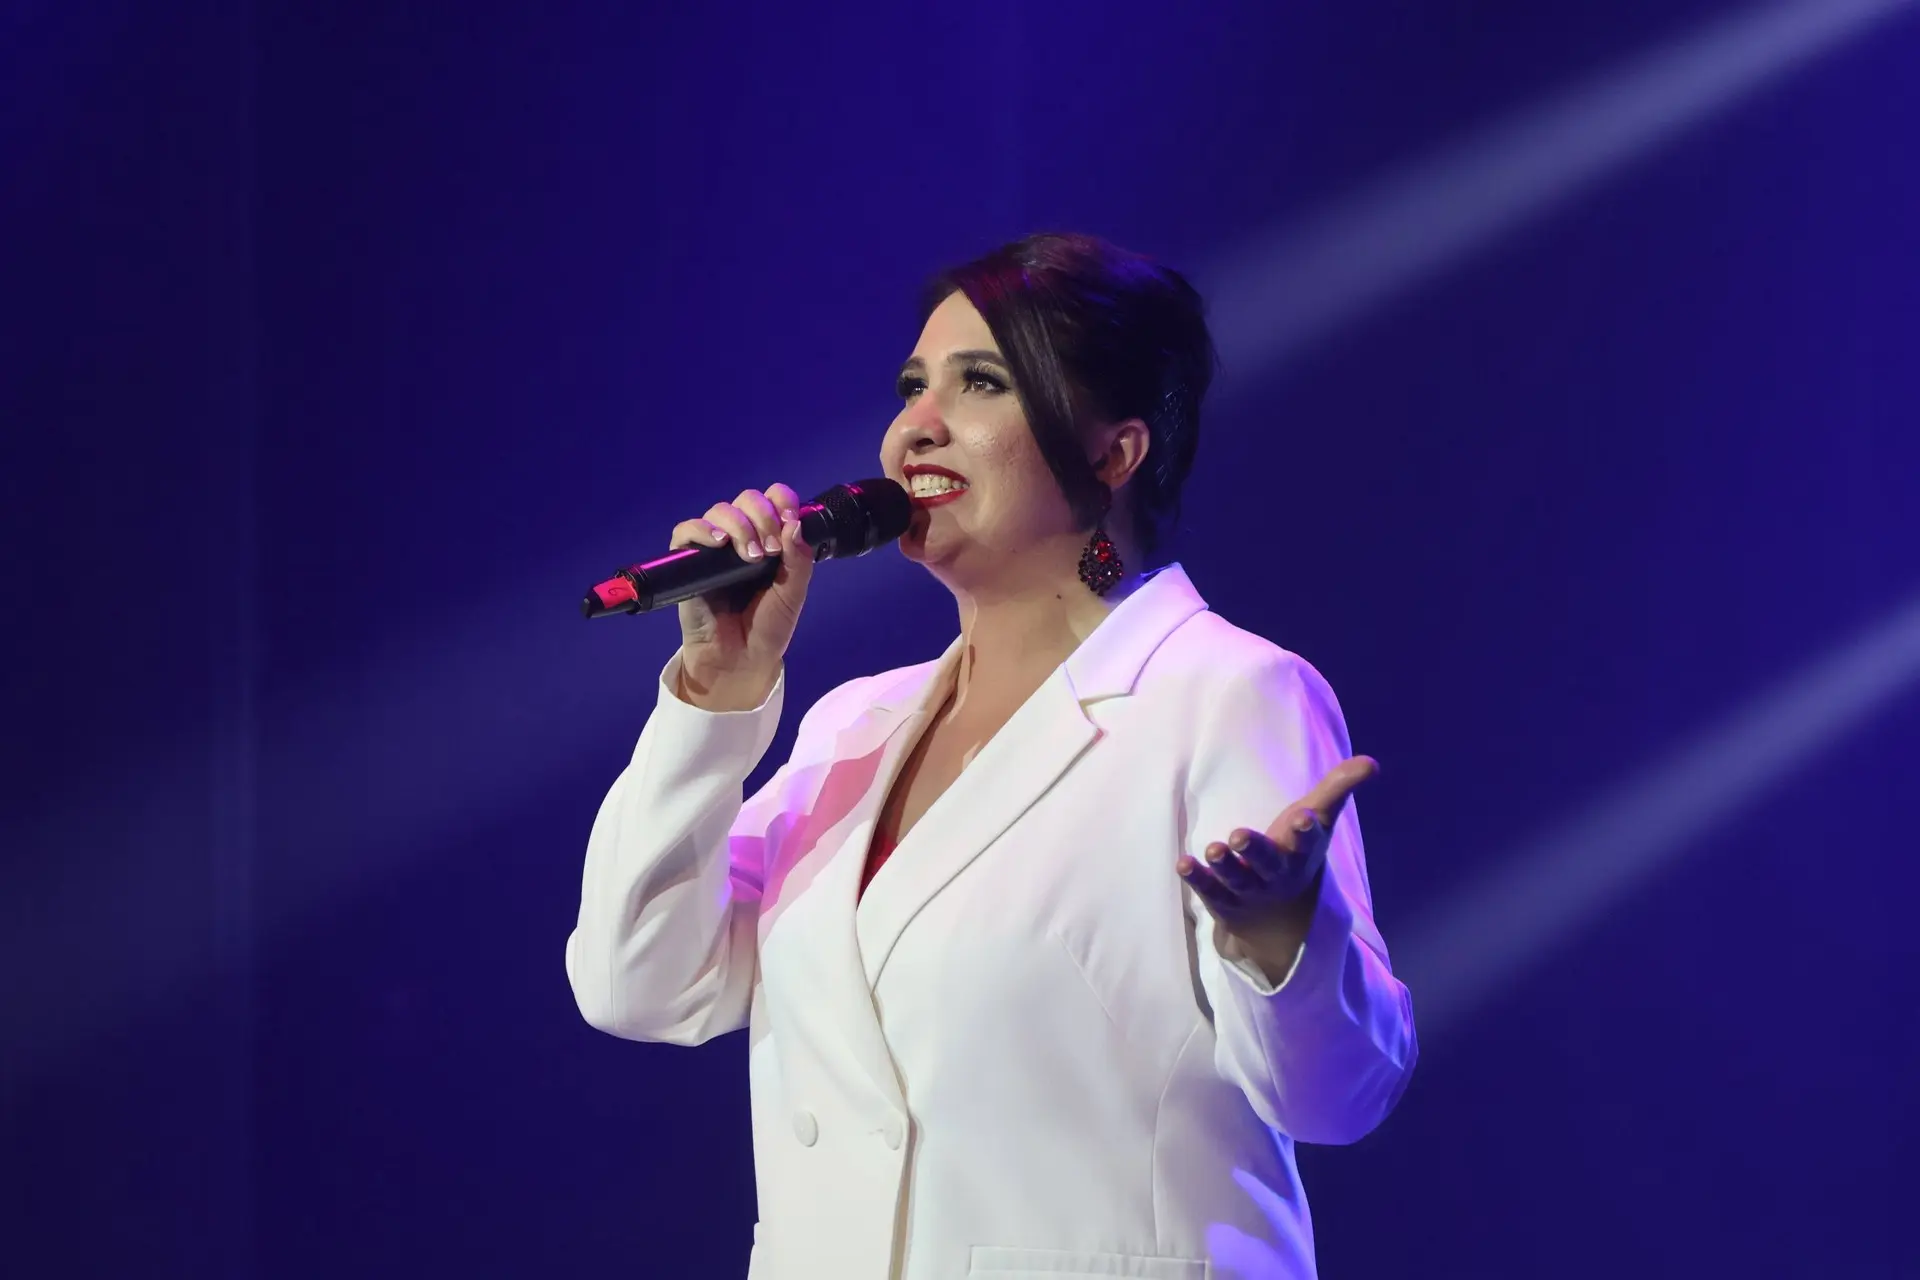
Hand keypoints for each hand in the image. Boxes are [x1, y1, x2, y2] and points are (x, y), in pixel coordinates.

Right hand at [670, 484, 814, 710]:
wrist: (741, 659)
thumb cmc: (767, 627)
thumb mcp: (793, 595)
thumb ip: (799, 561)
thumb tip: (795, 524)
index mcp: (770, 539)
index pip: (775, 500)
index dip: (783, 502)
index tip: (789, 523)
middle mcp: (742, 537)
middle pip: (748, 499)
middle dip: (763, 516)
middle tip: (770, 550)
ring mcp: (714, 548)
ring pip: (720, 510)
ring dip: (739, 526)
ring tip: (750, 556)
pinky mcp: (689, 561)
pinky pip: (686, 531)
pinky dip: (702, 530)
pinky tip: (719, 543)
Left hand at [1177, 756, 1378, 969]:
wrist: (1282, 919)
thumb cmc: (1297, 852)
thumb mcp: (1318, 819)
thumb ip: (1338, 788)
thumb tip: (1371, 763)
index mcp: (1303, 853)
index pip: (1308, 843)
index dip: (1306, 831)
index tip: (1303, 818)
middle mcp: (1278, 874)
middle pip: (1269, 864)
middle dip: (1256, 851)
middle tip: (1237, 835)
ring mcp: (1251, 891)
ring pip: (1238, 880)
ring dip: (1224, 866)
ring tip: (1214, 847)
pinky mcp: (1225, 902)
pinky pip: (1210, 892)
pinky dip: (1198, 878)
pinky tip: (1184, 863)